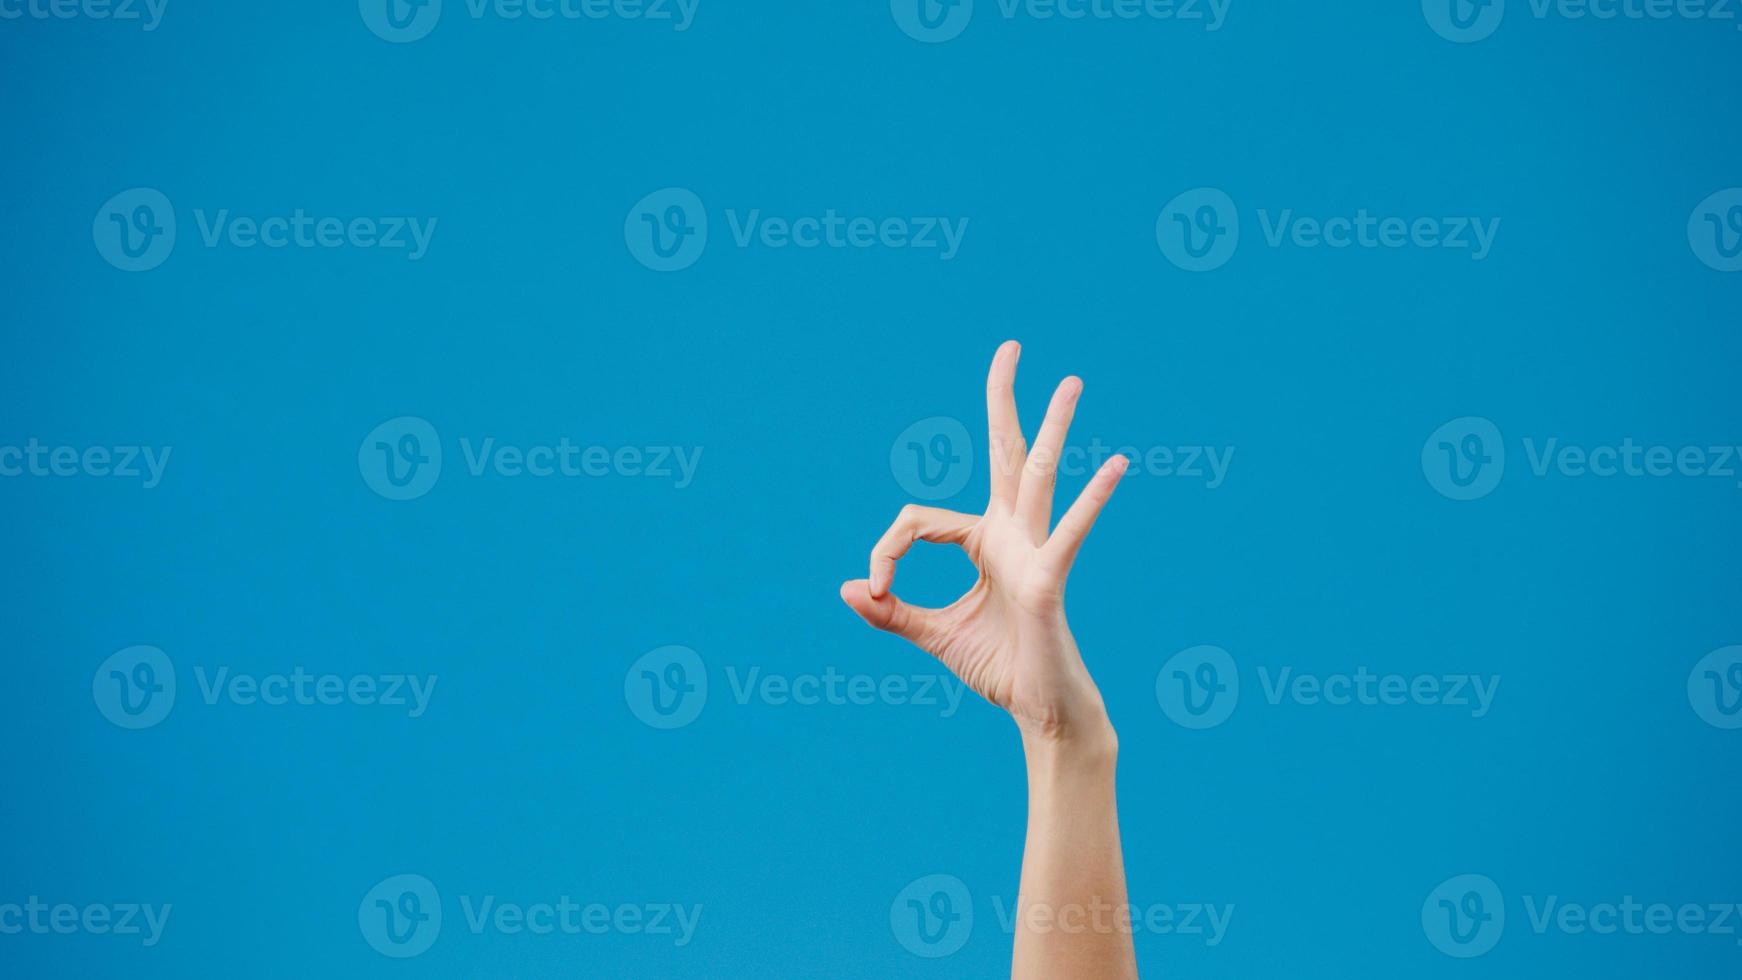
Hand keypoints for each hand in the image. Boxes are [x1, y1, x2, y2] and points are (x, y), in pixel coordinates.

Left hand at [840, 341, 1127, 743]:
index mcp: (982, 541)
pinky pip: (1068, 534)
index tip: (877, 590)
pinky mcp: (1049, 580)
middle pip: (1004, 453)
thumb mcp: (932, 635)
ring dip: (1053, 427)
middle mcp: (1010, 534)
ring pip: (1038, 477)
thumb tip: (848, 587)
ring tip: (1071, 381)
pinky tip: (1115, 466)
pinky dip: (1092, 501)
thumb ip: (892, 611)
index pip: (918, 519)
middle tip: (1011, 346)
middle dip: (1002, 400)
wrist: (1039, 711)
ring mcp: (1033, 552)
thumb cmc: (998, 667)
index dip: (886, 551)